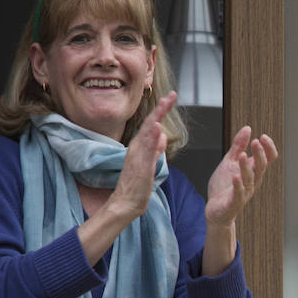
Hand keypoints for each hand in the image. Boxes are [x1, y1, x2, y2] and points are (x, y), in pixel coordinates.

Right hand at [77, 92, 174, 264]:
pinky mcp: (140, 167)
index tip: (171, 97)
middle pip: (150, 124)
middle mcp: (138, 148)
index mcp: (141, 146)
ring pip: (148, 133)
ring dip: (156, 118)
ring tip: (165, 104)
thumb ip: (156, 149)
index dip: (161, 111)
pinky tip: (156, 128)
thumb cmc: (137, 184)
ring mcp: (138, 156)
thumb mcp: (150, 163)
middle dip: (160, 109)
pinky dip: (151, 138)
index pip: (153, 124)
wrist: (126, 203)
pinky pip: (146, 150)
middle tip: (171, 95)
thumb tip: (162, 135)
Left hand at [203, 126, 278, 276]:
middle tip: (256, 141)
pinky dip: (238, 185)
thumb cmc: (224, 187)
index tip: (263, 136)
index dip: (268, 148)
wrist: (215, 210)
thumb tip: (247, 128)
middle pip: (261, 167)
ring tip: (241, 155)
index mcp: (253, 171)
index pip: (268, 159)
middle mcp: (252, 182)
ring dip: (246, 167)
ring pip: (250, 179)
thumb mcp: (229, 162)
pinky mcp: (234, 203)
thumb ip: (238, 145)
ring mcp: (244, 193)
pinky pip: (238, 194)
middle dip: (260, 154)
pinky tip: (235, 176)